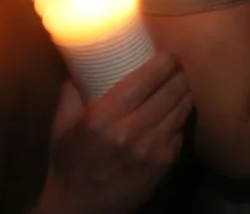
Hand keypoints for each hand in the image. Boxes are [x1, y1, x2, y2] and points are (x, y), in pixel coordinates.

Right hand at [34, 53, 192, 213]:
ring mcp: (153, 147)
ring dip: (187, 91)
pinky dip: (182, 116)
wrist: (81, 208)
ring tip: (184, 82)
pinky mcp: (167, 161)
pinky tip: (178, 110)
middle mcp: (131, 130)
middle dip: (180, 72)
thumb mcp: (62, 127)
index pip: (146, 78)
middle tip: (181, 64)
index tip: (169, 52)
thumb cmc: (71, 163)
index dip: (164, 60)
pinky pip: (183, 128)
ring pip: (184, 106)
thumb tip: (81, 61)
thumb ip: (71, 92)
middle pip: (173, 88)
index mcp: (103, 118)